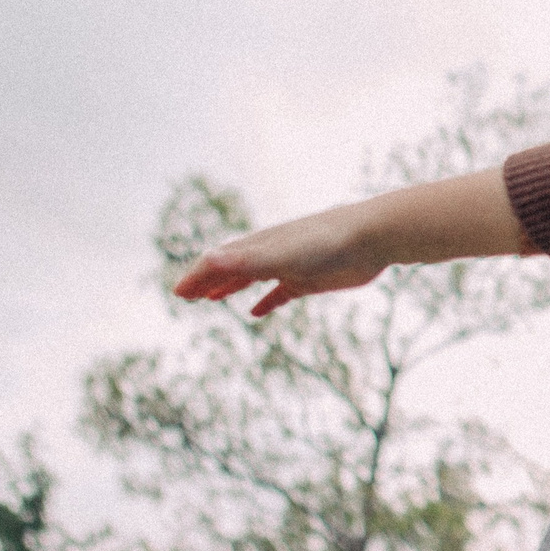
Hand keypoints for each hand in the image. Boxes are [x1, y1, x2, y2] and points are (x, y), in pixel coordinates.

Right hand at [173, 204, 385, 317]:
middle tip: (185, 297)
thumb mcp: (279, 254)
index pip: (218, 261)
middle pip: (230, 268)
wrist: (370, 238)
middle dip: (206, 281)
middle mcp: (270, 254)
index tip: (178, 294)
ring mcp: (290, 266)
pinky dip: (265, 302)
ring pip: (252, 278)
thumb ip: (244, 260)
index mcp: (258, 245)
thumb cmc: (325, 242)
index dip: (196, 277)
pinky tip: (255, 312)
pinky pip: (280, 293)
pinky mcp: (310, 280)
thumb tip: (206, 261)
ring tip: (211, 299)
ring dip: (230, 287)